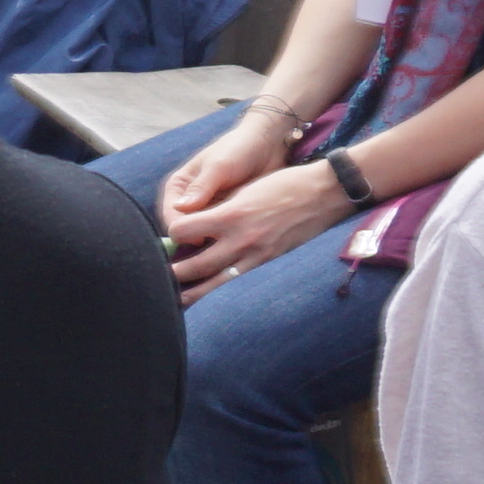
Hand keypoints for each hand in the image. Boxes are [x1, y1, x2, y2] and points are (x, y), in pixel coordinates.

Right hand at [150, 103, 298, 233]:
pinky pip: (221, 234)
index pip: (170, 216)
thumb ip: (201, 187)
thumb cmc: (238, 149)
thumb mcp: (219, 166)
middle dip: (197, 239)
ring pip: (203, 234)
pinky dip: (227, 239)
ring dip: (213, 241)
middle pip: (185, 230)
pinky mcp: (226, 216)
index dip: (181, 231)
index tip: (199, 239)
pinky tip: (239, 243)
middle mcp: (188, 201)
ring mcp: (208, 210)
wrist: (266, 144)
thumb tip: (180, 208)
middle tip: (215, 247)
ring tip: (229, 246)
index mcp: (178, 187)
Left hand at [163, 162, 353, 302]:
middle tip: (158, 278)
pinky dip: (224, 291)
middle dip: (175, 272)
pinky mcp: (270, 263)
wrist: (324, 193)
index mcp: (230, 214)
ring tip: (176, 299)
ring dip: (194, 293)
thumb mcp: (245, 188)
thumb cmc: (284, 184)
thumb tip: (194, 215)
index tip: (170, 236)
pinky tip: (214, 299)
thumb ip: (219, 205)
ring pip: (217, 283)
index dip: (173, 233)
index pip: (183, 230)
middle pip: (195, 264)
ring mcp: (257, 255)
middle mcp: (241, 238)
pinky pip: (241, 283)